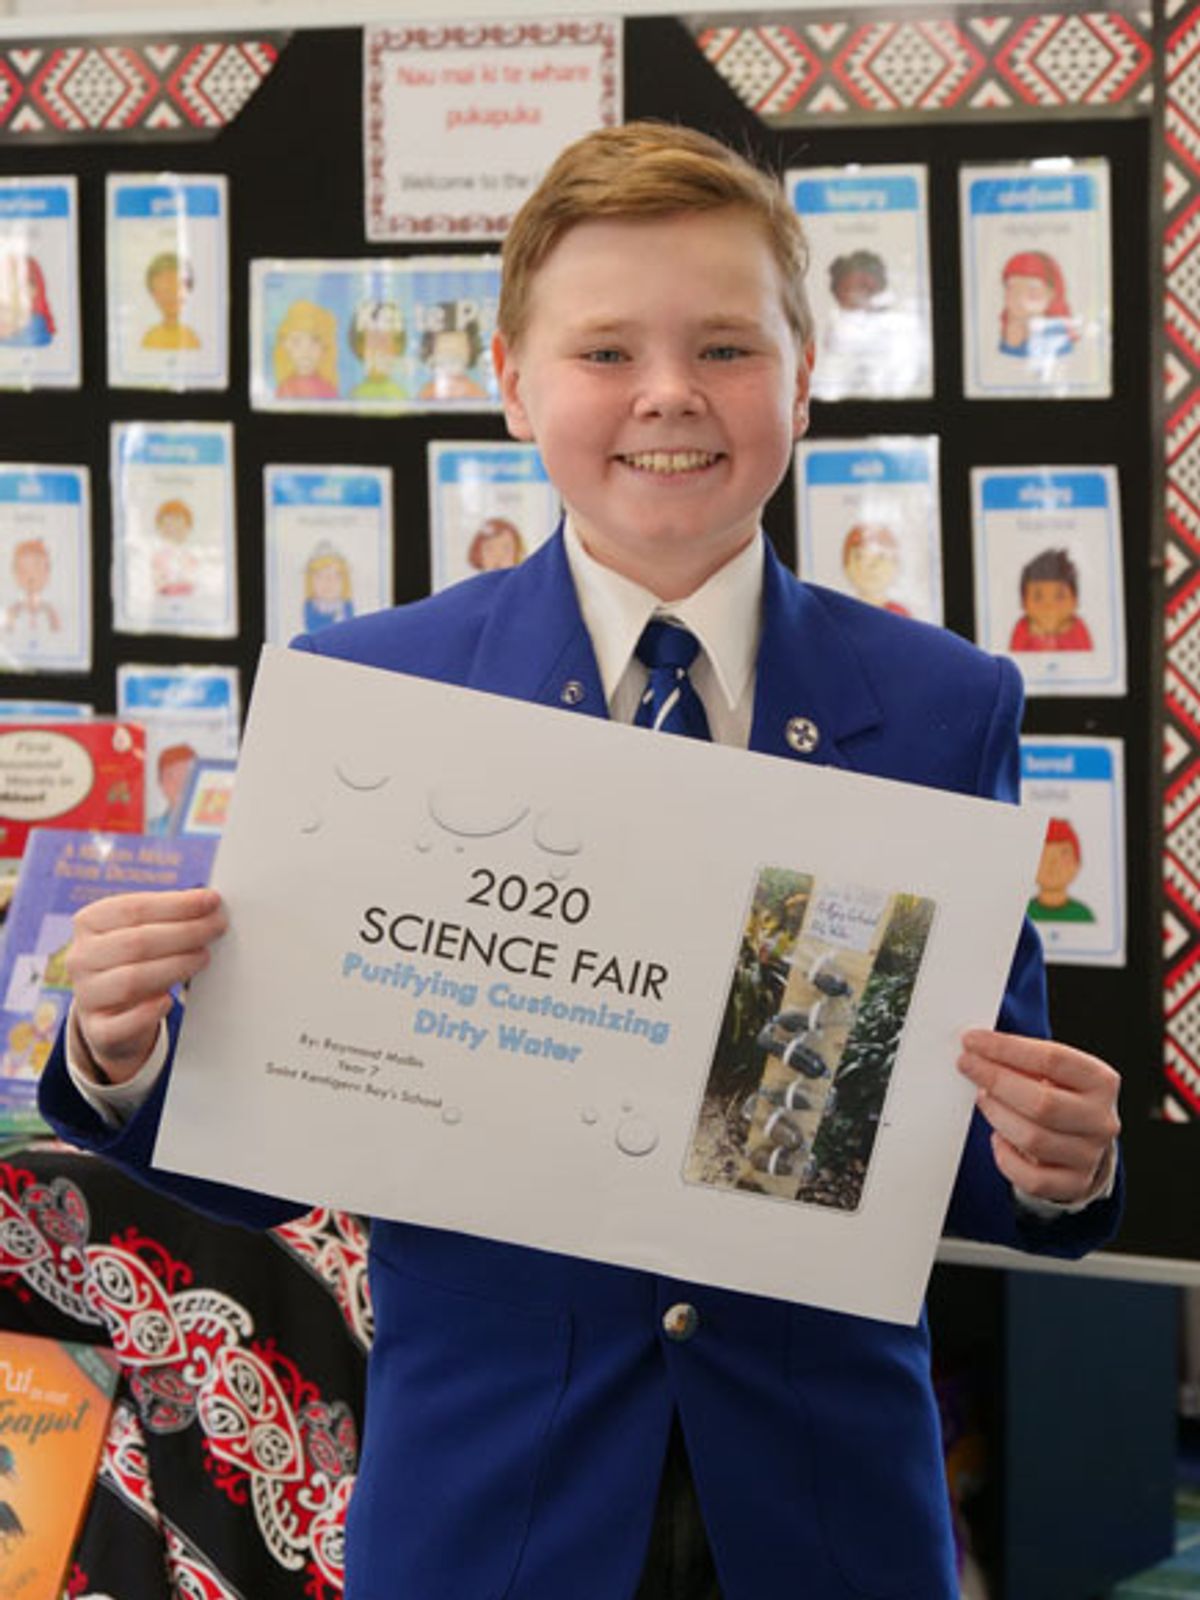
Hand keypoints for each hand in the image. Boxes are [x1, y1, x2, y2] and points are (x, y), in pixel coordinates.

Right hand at [67, 889, 227, 1085]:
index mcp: (88, 923)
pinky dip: (147, 1012)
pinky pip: (121, 1024)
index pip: (133, 908)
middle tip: (216, 927)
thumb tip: (208, 901)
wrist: (113, 1014)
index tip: (211, 900)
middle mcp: (81, 957)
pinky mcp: (98, 1030)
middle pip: (136, 942)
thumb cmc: (135, 962)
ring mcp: (86, 995)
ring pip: (131, 980)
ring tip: (203, 957)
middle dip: (184, 932)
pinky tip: (168, 1001)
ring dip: (175, 966)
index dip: (176, 904)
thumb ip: (169, 916)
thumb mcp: (142, 932)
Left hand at [958, 1029, 1120, 1205]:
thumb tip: (978, 1047)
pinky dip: (1006, 1158)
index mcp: (1101, 1081)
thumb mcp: (1053, 1071)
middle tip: (967, 1066)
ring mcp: (1089, 1155)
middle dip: (996, 1080)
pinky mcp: (1074, 1184)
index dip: (1007, 1048)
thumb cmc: (1060, 1095)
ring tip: (983, 1099)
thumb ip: (1024, 1058)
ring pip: (1033, 1140)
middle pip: (1042, 1102)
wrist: (1082, 1139)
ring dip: (998, 1116)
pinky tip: (998, 1138)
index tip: (972, 1041)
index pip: (1053, 1059)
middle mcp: (1101, 1119)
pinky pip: (1032, 1178)